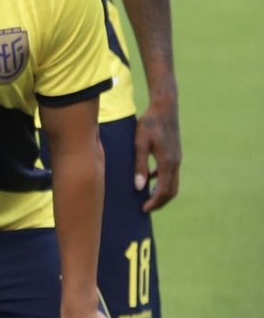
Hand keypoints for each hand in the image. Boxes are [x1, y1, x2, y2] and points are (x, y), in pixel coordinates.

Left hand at [135, 97, 180, 211]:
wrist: (165, 107)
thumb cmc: (149, 124)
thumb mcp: (140, 144)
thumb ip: (140, 165)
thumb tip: (140, 187)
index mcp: (168, 162)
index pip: (164, 191)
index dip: (154, 202)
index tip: (143, 210)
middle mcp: (175, 162)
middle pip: (171, 190)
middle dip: (160, 202)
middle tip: (146, 208)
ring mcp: (177, 158)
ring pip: (173, 182)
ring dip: (162, 192)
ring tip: (147, 198)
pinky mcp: (175, 153)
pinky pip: (171, 173)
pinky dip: (162, 181)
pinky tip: (149, 179)